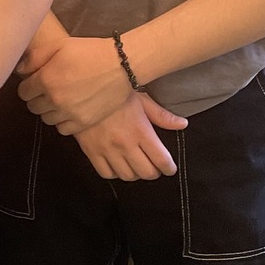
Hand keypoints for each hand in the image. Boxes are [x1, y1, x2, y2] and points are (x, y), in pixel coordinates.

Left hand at [19, 35, 132, 133]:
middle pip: (33, 107)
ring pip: (46, 119)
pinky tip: (68, 110)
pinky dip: (62, 121)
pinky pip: (62, 129)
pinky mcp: (83, 122)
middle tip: (48, 88)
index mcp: (46, 80)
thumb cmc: (89, 51)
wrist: (121, 65)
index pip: (23, 92)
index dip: (28, 85)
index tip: (35, 81)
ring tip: (59, 99)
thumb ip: (35, 57)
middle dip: (36, 97)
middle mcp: (55, 100)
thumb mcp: (60, 45)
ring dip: (48, 110)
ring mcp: (69, 113)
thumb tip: (20, 70)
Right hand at [68, 91, 185, 180]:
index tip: (169, 168)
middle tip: (154, 166)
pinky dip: (115, 173)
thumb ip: (162, 116)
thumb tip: (183, 124)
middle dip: (154, 172)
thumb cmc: (114, 93)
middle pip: (146, 172)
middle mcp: (125, 143)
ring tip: (136, 165)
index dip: (169, 168)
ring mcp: (107, 149)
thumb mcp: (141, 100)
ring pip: (127, 176)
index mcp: (140, 130)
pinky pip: (106, 173)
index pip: (161, 160)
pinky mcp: (91, 152)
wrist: (81, 89)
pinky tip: (118, 164)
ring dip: (135, 174)